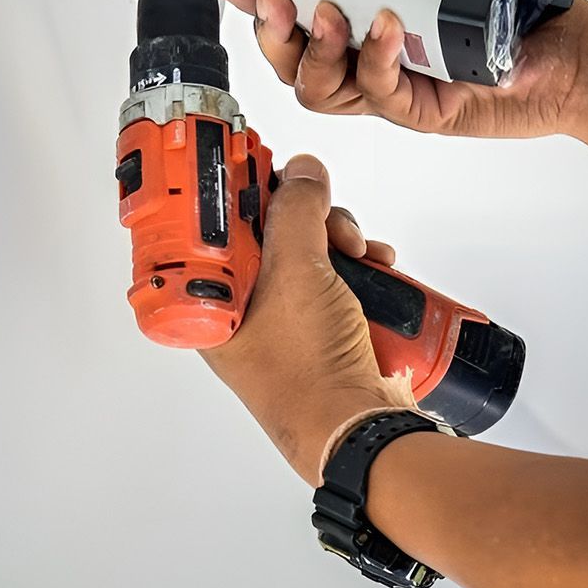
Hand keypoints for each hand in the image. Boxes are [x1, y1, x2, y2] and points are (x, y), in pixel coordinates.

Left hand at [201, 153, 409, 483]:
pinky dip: (355, 264)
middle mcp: (239, 306)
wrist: (356, 428)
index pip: (212, 223)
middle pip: (266, 229)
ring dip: (338, 238)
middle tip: (329, 224)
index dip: (237, 188)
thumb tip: (302, 172)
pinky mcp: (318, 323)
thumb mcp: (297, 271)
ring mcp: (280, 316)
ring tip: (359, 252)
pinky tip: (376, 267)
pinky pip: (332, 274)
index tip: (258, 159)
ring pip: (304, 247)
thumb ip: (296, 211)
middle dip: (307, 216)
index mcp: (211, 298)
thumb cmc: (306, 371)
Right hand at [216, 0, 587, 138]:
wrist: (571, 51)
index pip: (293, 19)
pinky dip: (375, 55)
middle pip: (291, 63)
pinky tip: (385, 25)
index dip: (255, 5)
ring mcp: (389, 89)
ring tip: (329, 13)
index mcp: (360, 28)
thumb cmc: (513, 11)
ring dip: (316, 48)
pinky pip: (378, 91)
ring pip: (320, 87)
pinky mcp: (418, 109)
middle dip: (273, 32)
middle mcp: (367, 61)